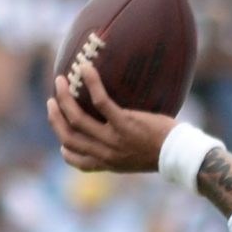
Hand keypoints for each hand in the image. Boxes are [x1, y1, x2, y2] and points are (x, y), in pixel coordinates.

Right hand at [46, 62, 174, 173]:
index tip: (62, 137)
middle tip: (52, 100)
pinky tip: (86, 68)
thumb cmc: (163, 153)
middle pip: (68, 136)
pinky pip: (100, 101)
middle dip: (55, 118)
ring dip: (64, 98)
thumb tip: (117, 135)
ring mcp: (113, 139)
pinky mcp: (124, 124)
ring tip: (61, 81)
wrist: (179, 155)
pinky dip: (90, 82)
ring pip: (76, 118)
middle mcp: (106, 154)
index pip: (76, 160)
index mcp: (108, 163)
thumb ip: (121, 150)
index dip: (65, 147)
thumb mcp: (136, 159)